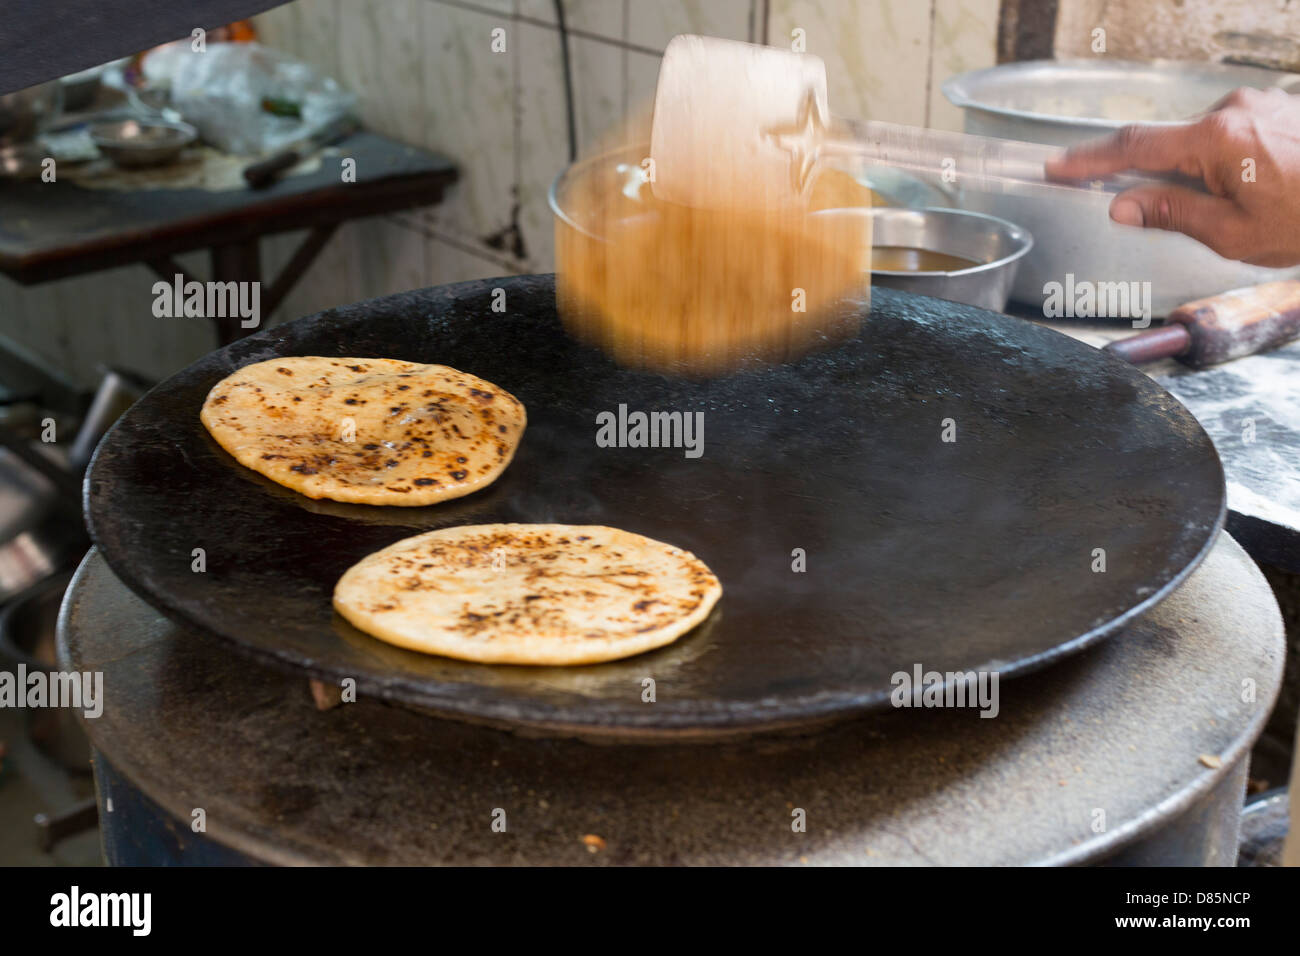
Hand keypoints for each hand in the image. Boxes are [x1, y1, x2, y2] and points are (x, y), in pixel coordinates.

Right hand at [1044, 87, 1299, 266]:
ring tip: (1240, 210)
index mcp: (1216, 140)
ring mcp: (1258, 104)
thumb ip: (1172, 213)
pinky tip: (1255, 191)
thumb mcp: (1232, 233)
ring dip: (1200, 175)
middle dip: (1161, 180)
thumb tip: (1124, 206)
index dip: (1089, 160)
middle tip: (1181, 217)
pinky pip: (1230, 136)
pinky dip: (1226, 164)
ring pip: (1201, 142)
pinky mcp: (1276, 108)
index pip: (1133, 147)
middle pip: (1169, 144)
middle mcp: (1233, 110)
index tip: (1057, 166)